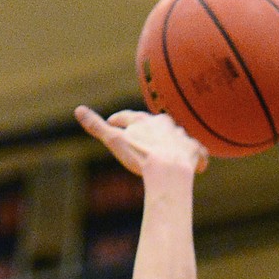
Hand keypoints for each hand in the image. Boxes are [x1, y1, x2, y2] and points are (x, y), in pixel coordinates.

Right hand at [75, 107, 207, 175]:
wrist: (168, 169)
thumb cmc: (141, 156)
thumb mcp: (115, 141)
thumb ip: (97, 127)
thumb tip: (78, 110)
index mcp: (145, 121)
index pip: (130, 117)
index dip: (120, 120)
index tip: (113, 122)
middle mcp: (166, 124)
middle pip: (157, 123)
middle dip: (151, 128)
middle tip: (145, 134)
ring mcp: (183, 138)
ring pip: (178, 136)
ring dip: (175, 141)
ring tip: (172, 149)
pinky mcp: (196, 152)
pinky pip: (200, 155)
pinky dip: (200, 160)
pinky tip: (200, 165)